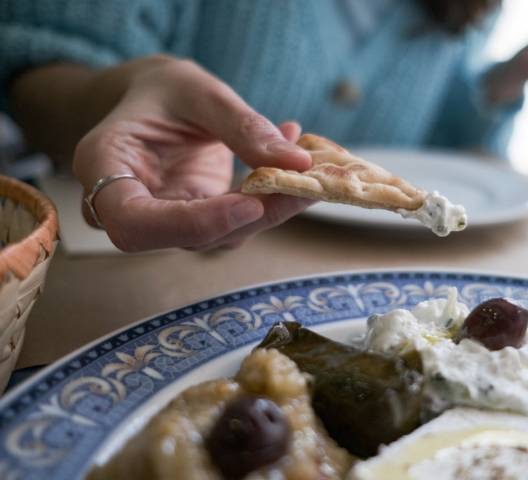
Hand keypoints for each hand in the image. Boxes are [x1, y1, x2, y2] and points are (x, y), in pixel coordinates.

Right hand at [73, 56, 313, 251]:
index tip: (250, 205)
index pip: (136, 223)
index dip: (194, 225)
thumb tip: (296, 162)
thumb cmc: (164, 90)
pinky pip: (237, 222)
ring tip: (313, 171)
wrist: (158, 102)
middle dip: (252, 217)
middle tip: (306, 184)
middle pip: (188, 236)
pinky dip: (273, 200)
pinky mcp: (197, 222)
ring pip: (220, 236)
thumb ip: (242, 126)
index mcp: (103, 167)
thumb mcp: (198, 91)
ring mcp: (164, 220)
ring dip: (272, 211)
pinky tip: (297, 165)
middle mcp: (129, 206)